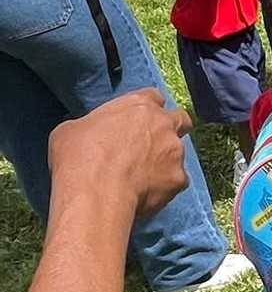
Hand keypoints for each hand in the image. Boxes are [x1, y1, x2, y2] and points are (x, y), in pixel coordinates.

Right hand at [48, 90, 191, 217]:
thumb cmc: (78, 157)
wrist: (96, 192)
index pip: (153, 96)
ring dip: (165, 161)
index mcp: (139, 105)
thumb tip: (88, 132)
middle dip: (172, 129)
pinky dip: (165, 187)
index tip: (138, 120)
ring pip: (179, 154)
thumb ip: (90, 125)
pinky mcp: (179, 179)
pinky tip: (147, 195)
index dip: (148, 108)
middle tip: (152, 145)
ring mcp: (176, 151)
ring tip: (144, 177)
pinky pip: (176, 182)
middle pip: (180, 119)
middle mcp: (164, 123)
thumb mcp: (71, 130)